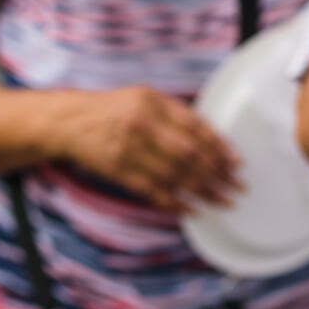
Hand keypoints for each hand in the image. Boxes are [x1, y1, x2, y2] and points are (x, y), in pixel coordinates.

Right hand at [51, 86, 242, 211]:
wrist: (71, 122)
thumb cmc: (114, 110)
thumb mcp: (144, 98)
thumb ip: (175, 115)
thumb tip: (213, 141)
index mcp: (153, 102)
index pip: (195, 126)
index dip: (219, 146)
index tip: (237, 162)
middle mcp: (143, 124)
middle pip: (189, 154)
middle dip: (218, 173)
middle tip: (238, 187)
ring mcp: (130, 149)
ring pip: (175, 175)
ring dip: (203, 192)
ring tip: (223, 202)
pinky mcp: (119, 171)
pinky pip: (153, 190)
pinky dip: (175, 202)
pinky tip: (193, 210)